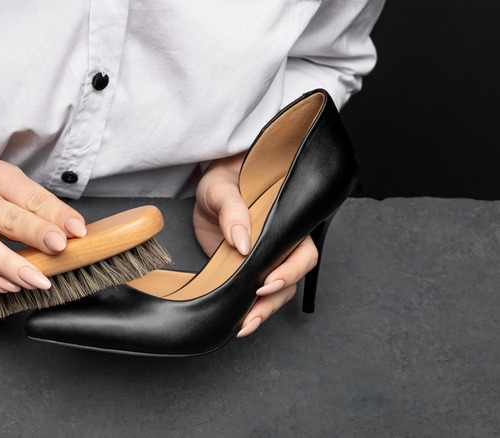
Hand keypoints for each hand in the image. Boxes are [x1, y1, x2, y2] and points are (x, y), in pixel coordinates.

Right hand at [0, 160, 86, 293]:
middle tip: (58, 249)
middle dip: (35, 234)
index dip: (55, 214)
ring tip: (37, 279)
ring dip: (12, 265)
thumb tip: (75, 230)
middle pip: (5, 218)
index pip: (29, 196)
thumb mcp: (22, 193)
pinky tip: (11, 286)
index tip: (77, 230)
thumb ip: (47, 211)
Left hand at [193, 153, 318, 337]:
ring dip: (264, 311)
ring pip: (278, 292)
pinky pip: (257, 295)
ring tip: (244, 326)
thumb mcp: (221, 189)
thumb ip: (232, 209)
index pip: (302, 251)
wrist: (208, 193)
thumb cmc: (222, 182)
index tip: (268, 282)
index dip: (290, 270)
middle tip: (252, 313)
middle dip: (275, 298)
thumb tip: (241, 241)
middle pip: (293, 278)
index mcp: (286, 222)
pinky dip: (250, 310)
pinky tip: (238, 324)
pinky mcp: (248, 273)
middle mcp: (281, 244)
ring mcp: (265, 260)